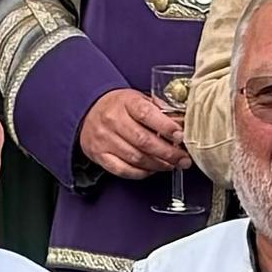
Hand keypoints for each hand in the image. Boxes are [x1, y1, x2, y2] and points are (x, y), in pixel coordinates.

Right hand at [76, 87, 190, 178]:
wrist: (88, 110)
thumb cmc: (119, 106)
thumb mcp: (138, 98)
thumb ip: (159, 109)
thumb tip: (181, 122)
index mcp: (125, 102)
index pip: (147, 114)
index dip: (166, 127)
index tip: (181, 136)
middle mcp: (113, 120)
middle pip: (144, 141)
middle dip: (168, 153)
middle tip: (183, 159)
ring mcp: (105, 139)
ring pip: (136, 158)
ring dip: (158, 165)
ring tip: (172, 165)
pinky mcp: (100, 155)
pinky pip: (124, 170)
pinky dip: (141, 173)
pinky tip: (152, 169)